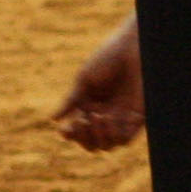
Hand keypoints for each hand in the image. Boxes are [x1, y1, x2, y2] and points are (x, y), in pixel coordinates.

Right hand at [55, 12, 144, 150]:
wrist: (132, 47)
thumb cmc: (107, 58)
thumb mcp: (84, 79)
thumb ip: (71, 101)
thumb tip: (53, 119)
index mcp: (91, 106)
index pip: (79, 131)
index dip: (71, 134)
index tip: (63, 130)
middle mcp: (106, 115)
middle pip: (92, 143)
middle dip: (83, 137)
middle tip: (81, 121)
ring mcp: (122, 118)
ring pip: (107, 145)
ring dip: (98, 136)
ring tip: (96, 116)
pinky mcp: (137, 118)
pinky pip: (125, 138)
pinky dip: (114, 134)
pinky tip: (108, 118)